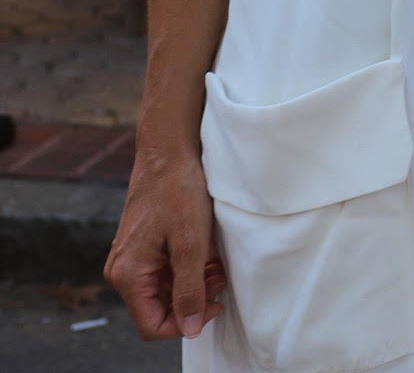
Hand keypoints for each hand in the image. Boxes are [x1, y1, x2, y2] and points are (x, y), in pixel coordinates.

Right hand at [105, 143, 223, 339]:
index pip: (153, 325)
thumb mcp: (191, 244)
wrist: (168, 153)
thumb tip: (191, 329)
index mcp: (128, 275)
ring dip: (194, 286)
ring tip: (217, 268)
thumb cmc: (178, 192)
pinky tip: (208, 257)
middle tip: (220, 280)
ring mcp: (133, 259)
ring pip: (165, 292)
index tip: (215, 304)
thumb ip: (189, 289)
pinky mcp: (144, 248)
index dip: (186, 323)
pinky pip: (166, 273)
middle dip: (193, 301)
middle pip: (159, 309)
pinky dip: (189, 271)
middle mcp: (124, 272)